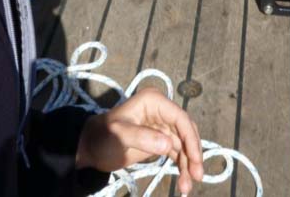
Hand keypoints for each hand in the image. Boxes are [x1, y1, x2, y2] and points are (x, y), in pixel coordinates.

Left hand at [75, 88, 203, 194]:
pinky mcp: (160, 141)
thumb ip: (143, 138)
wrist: (92, 147)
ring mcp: (162, 126)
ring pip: (184, 145)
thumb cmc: (104, 136)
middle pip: (186, 131)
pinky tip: (183, 182)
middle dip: (193, 153)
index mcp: (153, 101)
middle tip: (197, 176)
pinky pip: (177, 153)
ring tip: (186, 187)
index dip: (190, 138)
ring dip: (188, 164)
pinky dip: (182, 167)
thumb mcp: (121, 135)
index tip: (195, 160)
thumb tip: (168, 146)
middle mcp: (161, 111)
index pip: (180, 117)